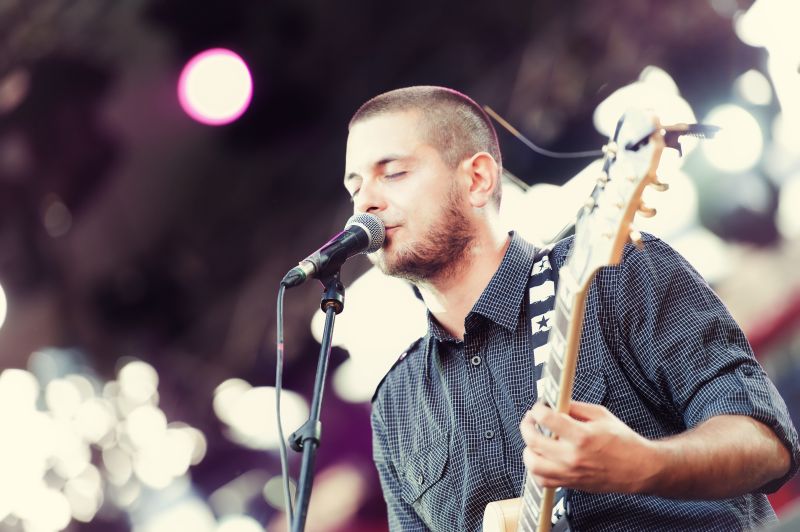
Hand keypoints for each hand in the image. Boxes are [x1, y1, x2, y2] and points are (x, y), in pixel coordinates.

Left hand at [519, 401, 657, 493]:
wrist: (640, 469)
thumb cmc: (624, 442)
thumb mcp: (601, 415)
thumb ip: (575, 408)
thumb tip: (555, 403)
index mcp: (582, 436)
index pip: (547, 419)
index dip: (538, 409)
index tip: (539, 407)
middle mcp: (573, 457)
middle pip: (533, 441)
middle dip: (526, 426)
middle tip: (531, 420)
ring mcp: (570, 473)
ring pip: (533, 464)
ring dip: (528, 449)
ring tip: (534, 440)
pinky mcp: (571, 484)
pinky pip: (542, 481)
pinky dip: (536, 469)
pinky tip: (541, 458)